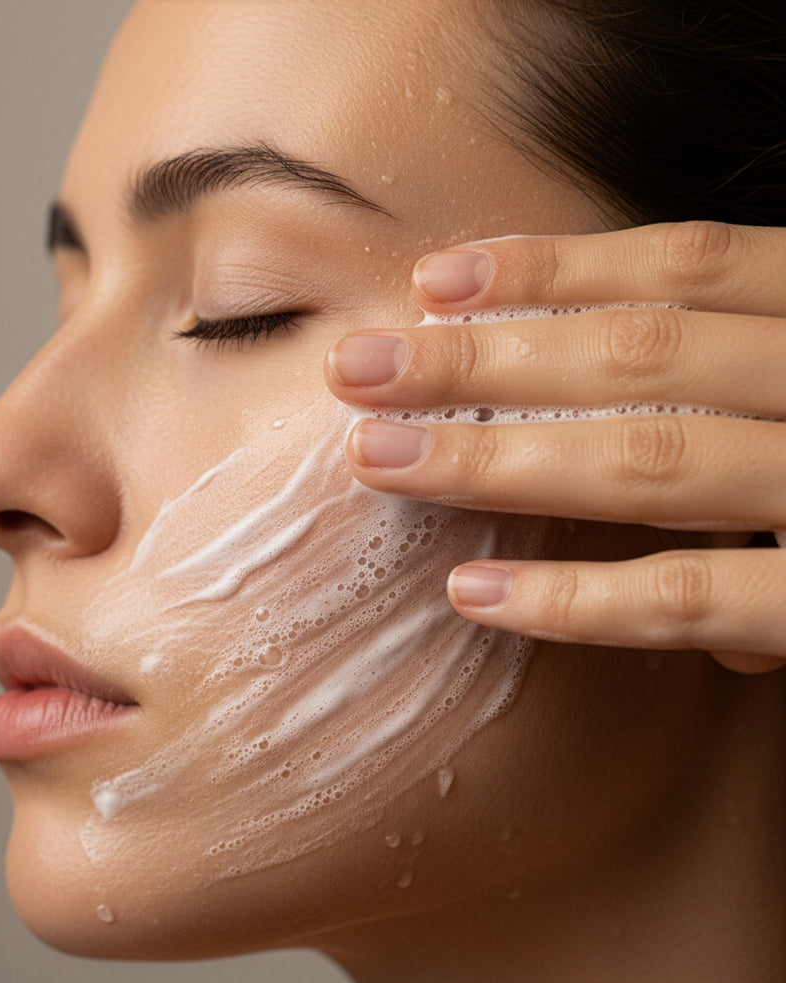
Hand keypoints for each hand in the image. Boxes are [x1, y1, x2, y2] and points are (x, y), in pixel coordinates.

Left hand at [325, 222, 785, 672]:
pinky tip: (470, 595)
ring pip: (646, 463)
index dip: (553, 267)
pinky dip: (578, 598)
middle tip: (354, 368)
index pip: (687, 266)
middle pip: (636, 354)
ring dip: (494, 462)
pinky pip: (690, 598)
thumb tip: (641, 429)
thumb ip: (746, 390)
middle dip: (480, 360)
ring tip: (377, 457)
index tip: (432, 282)